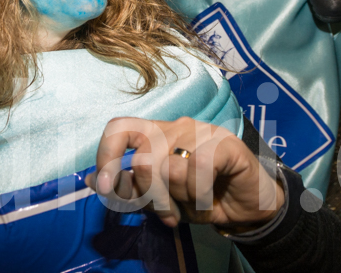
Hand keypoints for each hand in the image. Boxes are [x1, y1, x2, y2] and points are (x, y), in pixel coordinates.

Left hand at [85, 117, 283, 230]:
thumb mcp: (160, 200)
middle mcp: (176, 126)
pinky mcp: (225, 143)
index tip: (105, 187)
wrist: (248, 207)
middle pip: (142, 158)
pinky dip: (201, 195)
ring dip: (180, 200)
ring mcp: (202, 131)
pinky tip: (210, 198)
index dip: (106, 155)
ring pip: (169, 168)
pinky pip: (198, 171)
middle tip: (168, 214)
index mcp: (157, 134)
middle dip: (152, 197)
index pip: (119, 127)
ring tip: (194, 205)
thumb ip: (129, 189)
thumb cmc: (202, 199)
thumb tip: (91, 180)